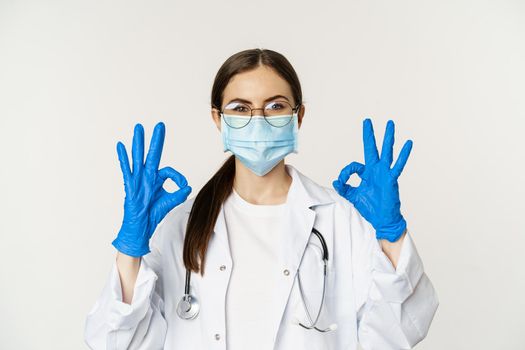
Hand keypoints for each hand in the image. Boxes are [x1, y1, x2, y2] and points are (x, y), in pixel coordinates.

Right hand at [112, 122, 191, 256]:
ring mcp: (137, 179)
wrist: (141, 227)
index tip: (183, 185)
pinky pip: (126, 169)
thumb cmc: (152, 214)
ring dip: (139, 143)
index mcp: (156, 179)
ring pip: (138, 157)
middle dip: (156, 140)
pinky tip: (120, 145)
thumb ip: (179, 193)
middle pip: (152, 154)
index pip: (169, 171)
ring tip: (139, 128)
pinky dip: (123, 157)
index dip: (178, 178)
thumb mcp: (170, 202)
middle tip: (160, 125)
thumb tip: (188, 186)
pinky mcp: (130, 186)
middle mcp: (147, 176)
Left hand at [332, 118, 411, 241]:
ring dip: (388, 137)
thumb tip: (335, 181)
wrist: (382, 219)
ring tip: (390, 123)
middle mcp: (376, 170)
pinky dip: (404, 154)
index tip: (342, 180)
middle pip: (371, 148)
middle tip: (367, 121)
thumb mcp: (353, 196)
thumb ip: (344, 187)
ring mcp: (385, 173)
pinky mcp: (391, 179)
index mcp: (367, 174)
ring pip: (386, 151)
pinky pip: (398, 165)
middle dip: (369, 135)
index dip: (346, 172)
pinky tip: (408, 143)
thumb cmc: (371, 208)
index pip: (354, 166)